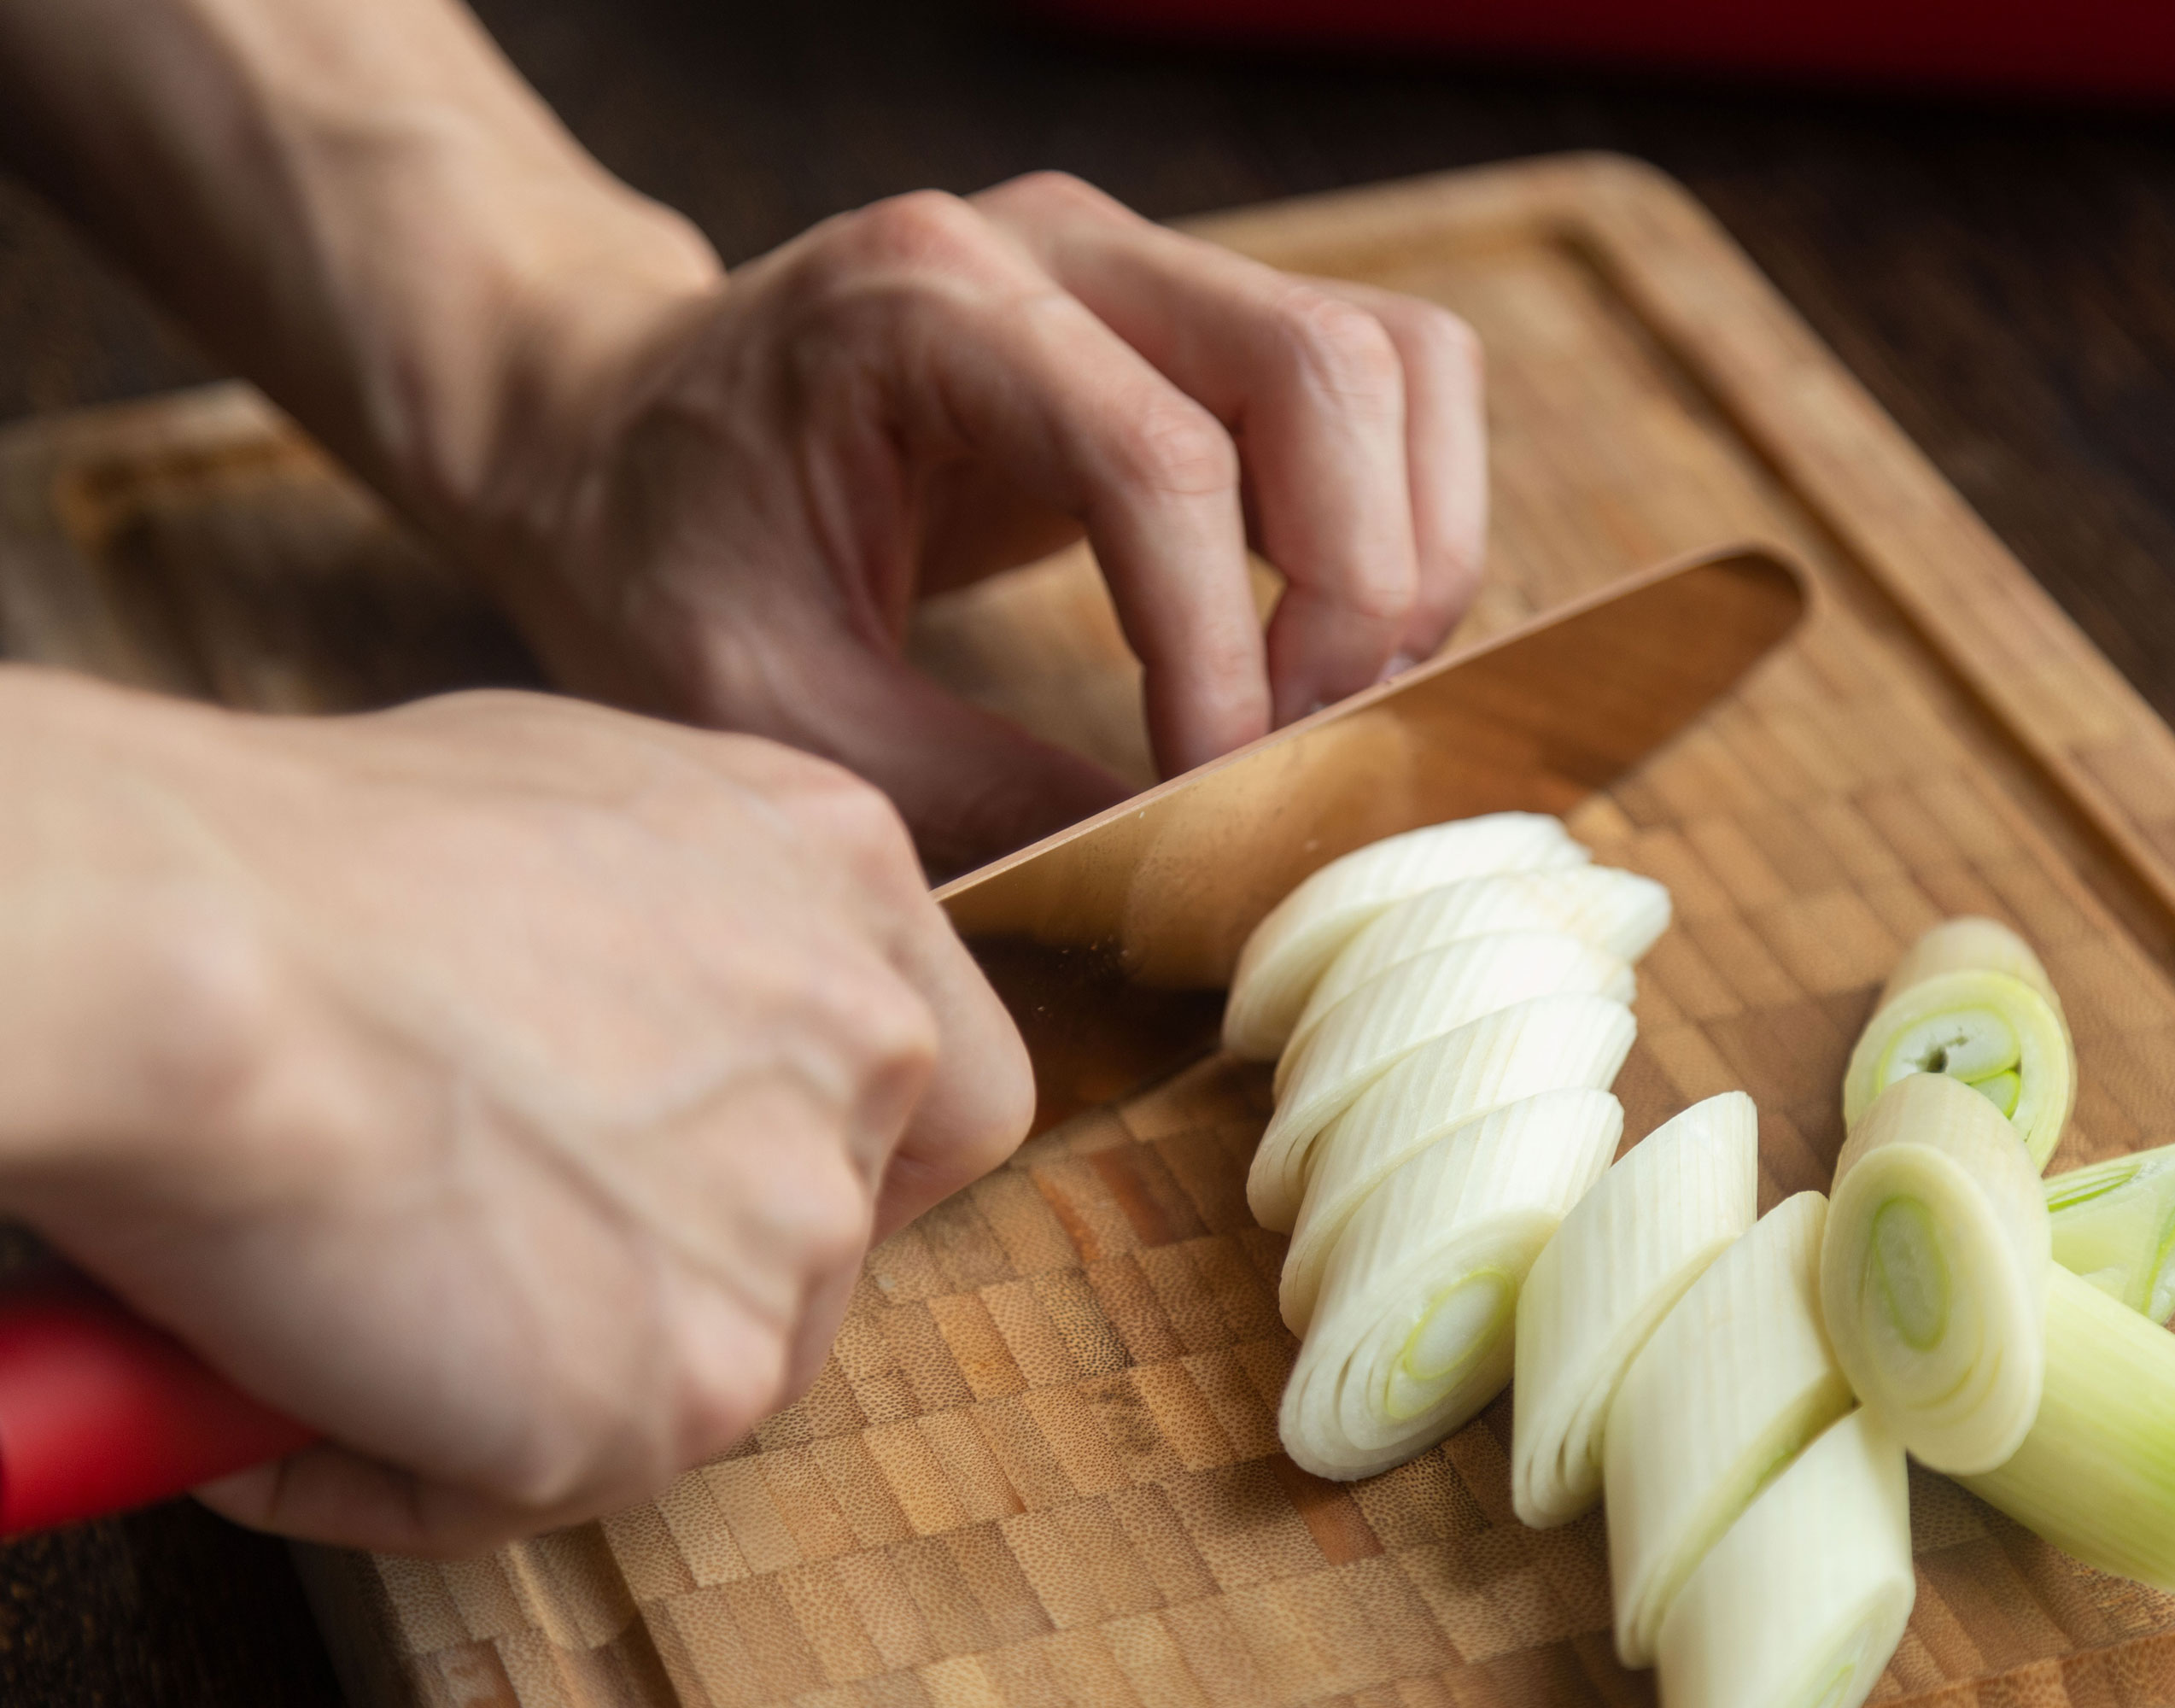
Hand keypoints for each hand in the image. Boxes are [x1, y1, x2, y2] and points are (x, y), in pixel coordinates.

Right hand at [0, 672, 1029, 1552]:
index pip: (953, 1084)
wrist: (197, 957)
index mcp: (848, 880)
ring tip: (364, 1291)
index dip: (850, 1151)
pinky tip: (302, 1373)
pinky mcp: (692, 1383)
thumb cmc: (318, 860)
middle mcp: (866, 1048)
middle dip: (676, 1259)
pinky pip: (549, 1475)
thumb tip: (611, 1017)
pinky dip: (414, 1460)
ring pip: (699, 1367)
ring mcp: (794, 1228)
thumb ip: (674, 912)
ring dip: (546, 1363)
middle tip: (502, 1239)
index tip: (734, 1176)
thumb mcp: (573, 795)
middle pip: (825, 1236)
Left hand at [470, 172, 1486, 873]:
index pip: (1162, 458)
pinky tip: (1313, 638)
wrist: (607, 435)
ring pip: (1392, 359)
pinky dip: (1397, 513)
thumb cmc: (655, 552)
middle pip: (1327, 367)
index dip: (1224, 648)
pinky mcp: (1180, 321)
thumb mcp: (766, 706)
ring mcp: (1133, 266)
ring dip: (1408, 543)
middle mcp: (1053, 244)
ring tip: (1327, 696)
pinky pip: (1375, 382)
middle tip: (1295, 749)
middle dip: (1358, 589)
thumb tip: (1172, 873)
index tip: (1214, 789)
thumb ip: (970, 789)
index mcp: (921, 306)